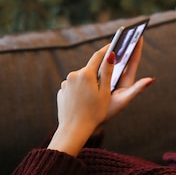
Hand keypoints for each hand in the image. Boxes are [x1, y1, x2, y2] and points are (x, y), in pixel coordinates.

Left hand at [48, 38, 152, 155]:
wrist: (74, 130)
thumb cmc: (94, 113)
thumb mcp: (105, 92)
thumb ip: (107, 72)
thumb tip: (111, 55)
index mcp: (86, 74)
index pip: (98, 56)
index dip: (107, 49)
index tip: (114, 44)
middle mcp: (73, 75)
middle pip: (89, 69)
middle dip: (97, 73)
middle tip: (105, 84)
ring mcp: (65, 83)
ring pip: (81, 79)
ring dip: (88, 84)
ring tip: (94, 99)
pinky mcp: (61, 92)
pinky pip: (73, 88)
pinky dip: (79, 92)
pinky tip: (83, 103)